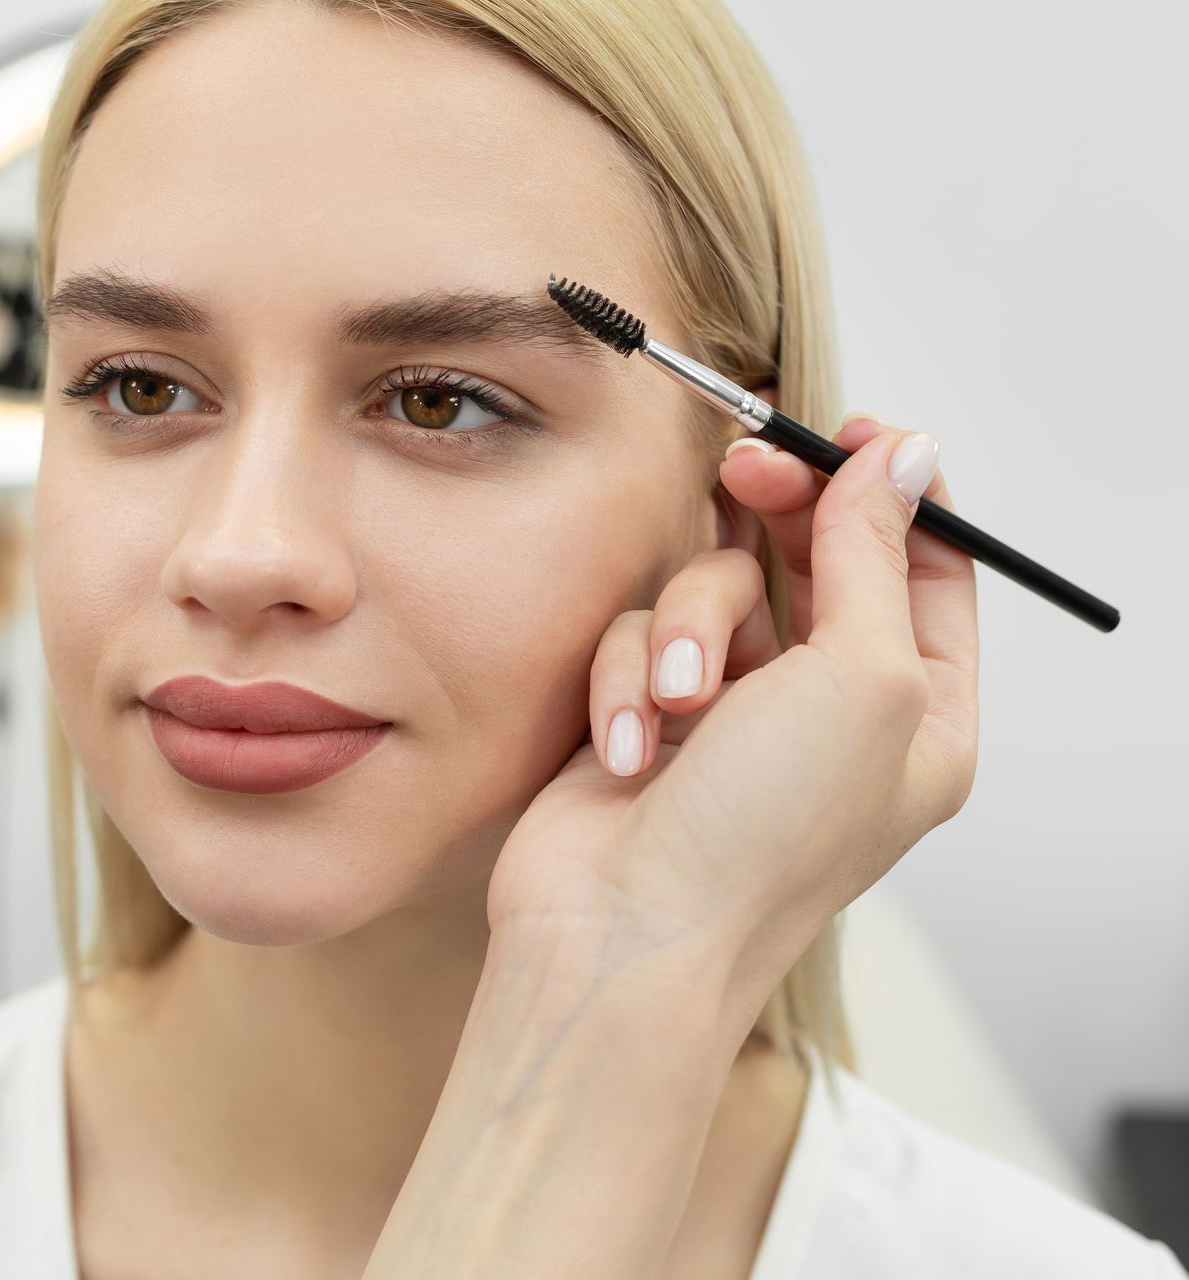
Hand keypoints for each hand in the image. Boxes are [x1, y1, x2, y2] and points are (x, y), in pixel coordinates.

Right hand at [488, 415, 979, 999]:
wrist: (619, 938)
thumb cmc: (760, 838)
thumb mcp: (858, 678)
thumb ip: (874, 553)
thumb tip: (904, 455)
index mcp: (920, 715)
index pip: (928, 568)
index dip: (891, 490)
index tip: (845, 431)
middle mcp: (829, 711)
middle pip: (812, 559)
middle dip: (773, 522)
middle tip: (746, 469)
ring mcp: (734, 715)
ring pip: (712, 589)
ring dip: (686, 628)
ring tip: (673, 701)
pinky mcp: (646, 718)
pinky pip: (637, 637)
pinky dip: (626, 682)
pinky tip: (627, 748)